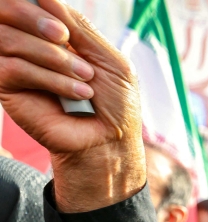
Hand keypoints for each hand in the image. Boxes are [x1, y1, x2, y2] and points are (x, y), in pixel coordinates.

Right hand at [0, 0, 143, 210]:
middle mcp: (29, 45)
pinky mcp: (8, 90)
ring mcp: (16, 66)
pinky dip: (49, 78)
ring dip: (53, 57)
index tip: (59, 21)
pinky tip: (76, 92)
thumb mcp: (108, 58)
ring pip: (10, 40)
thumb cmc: (115, 102)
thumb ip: (78, 26)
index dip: (32, 4)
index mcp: (52, 33)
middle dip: (35, 19)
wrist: (111, 140)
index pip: (26, 4)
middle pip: (7, 13)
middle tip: (64, 38)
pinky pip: (13, 68)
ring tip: (85, 78)